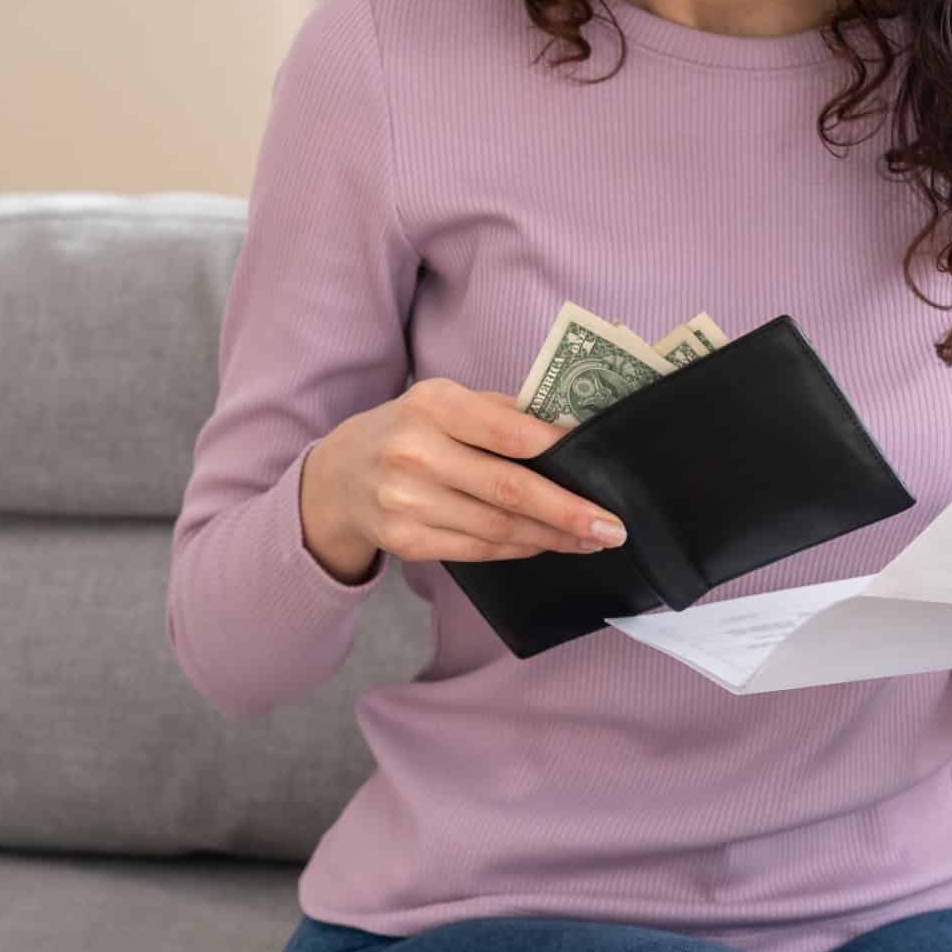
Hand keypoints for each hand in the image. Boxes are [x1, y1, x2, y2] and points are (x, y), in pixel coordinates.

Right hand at [299, 377, 625, 579]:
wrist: (338, 476)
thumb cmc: (411, 430)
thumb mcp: (445, 402)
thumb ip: (503, 414)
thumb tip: (574, 433)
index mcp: (433, 405)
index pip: (509, 431)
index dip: (559, 452)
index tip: (600, 467)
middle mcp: (416, 453)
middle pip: (509, 490)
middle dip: (569, 512)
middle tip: (613, 527)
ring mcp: (407, 502)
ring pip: (498, 527)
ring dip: (552, 537)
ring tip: (591, 539)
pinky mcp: (406, 540)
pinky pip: (478, 549)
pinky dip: (520, 548)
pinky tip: (546, 544)